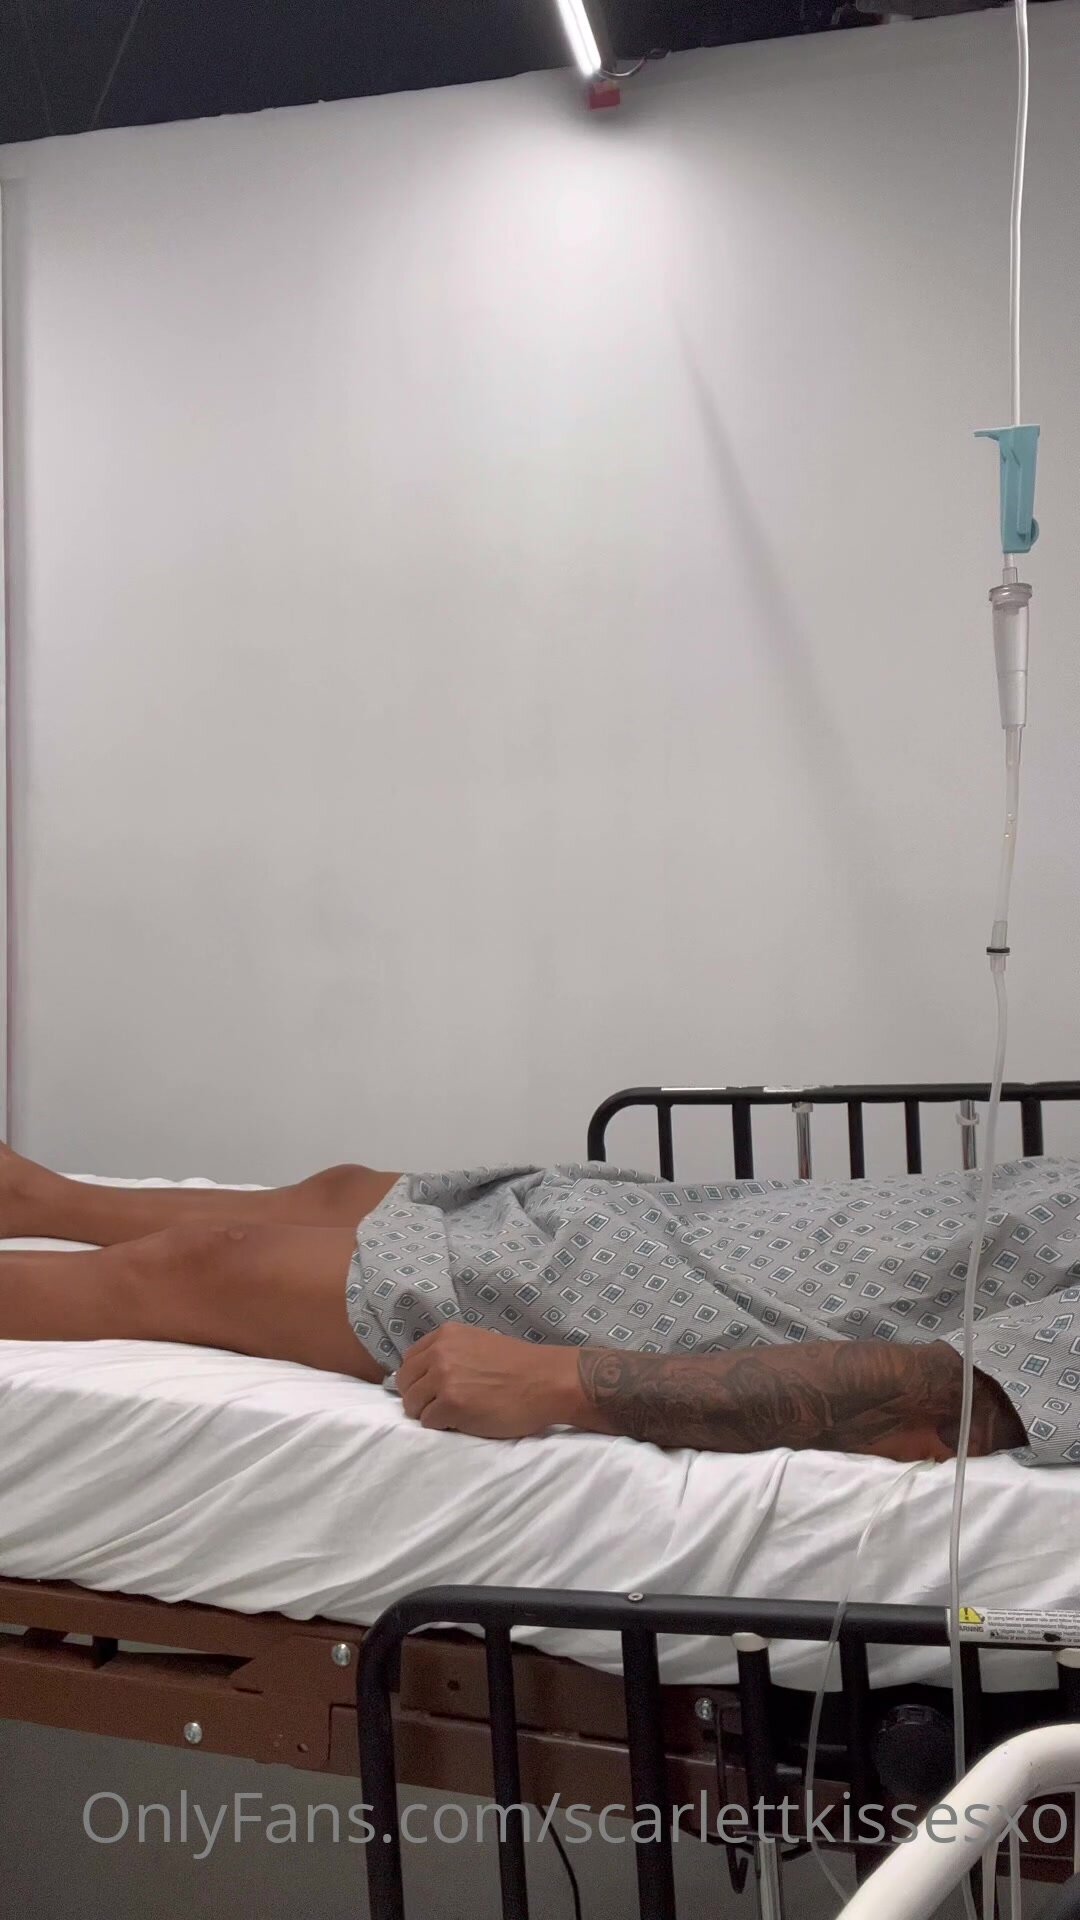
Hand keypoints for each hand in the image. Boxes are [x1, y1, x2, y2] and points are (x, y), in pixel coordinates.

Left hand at [396, 1324, 581, 1439]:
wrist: (546, 1382)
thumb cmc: (519, 1366)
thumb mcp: (478, 1344)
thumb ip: (450, 1353)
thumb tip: (426, 1373)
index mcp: (446, 1335)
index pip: (409, 1360)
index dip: (418, 1379)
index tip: (432, 1390)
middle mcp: (440, 1353)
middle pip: (405, 1383)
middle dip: (419, 1398)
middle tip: (442, 1407)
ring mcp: (443, 1379)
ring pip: (412, 1405)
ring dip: (429, 1413)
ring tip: (455, 1414)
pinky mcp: (451, 1405)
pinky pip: (428, 1422)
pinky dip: (442, 1426)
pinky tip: (464, 1421)